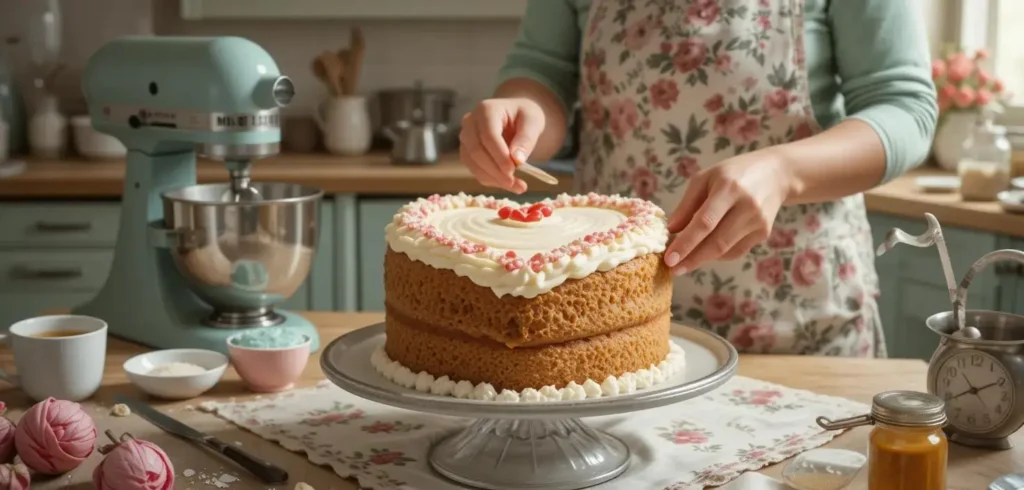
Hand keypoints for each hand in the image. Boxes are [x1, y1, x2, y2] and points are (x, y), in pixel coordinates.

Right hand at [459, 98, 545, 193]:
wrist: (517, 117)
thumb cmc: (525, 116)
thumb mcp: (533, 122)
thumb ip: (526, 139)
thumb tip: (517, 160)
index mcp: (486, 110)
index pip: (488, 135)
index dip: (499, 155)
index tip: (514, 170)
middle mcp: (470, 122)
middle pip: (477, 151)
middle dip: (496, 171)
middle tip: (516, 184)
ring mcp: (466, 138)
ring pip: (473, 163)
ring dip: (494, 179)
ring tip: (517, 187)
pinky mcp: (467, 152)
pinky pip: (475, 170)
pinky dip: (491, 180)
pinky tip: (508, 183)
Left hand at [664, 150, 792, 273]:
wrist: (776, 174)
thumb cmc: (733, 173)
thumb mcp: (705, 178)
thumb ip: (687, 204)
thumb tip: (671, 230)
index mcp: (728, 188)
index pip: (705, 222)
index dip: (686, 243)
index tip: (669, 258)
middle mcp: (747, 207)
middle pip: (717, 242)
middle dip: (692, 259)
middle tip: (672, 269)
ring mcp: (758, 222)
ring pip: (725, 251)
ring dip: (702, 259)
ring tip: (683, 262)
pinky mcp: (764, 233)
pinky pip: (735, 251)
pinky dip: (717, 255)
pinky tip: (706, 251)